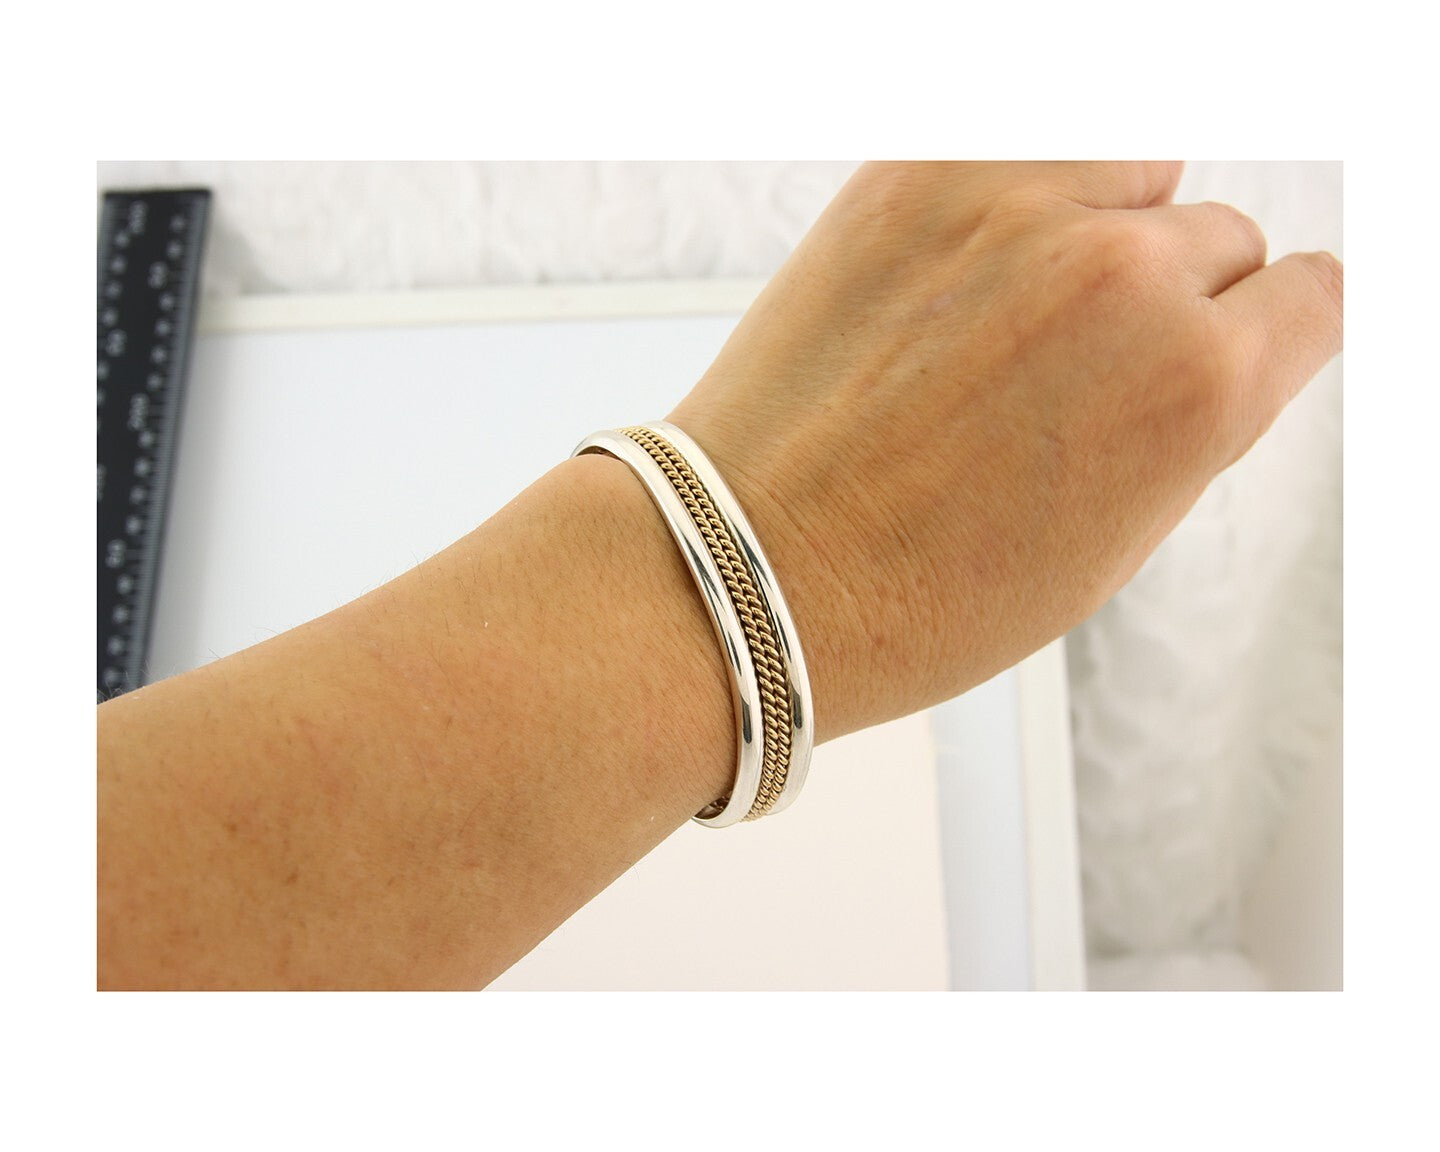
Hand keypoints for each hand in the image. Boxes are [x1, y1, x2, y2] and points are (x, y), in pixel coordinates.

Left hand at [669, 161, 1342, 738]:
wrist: (752, 570)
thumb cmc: (919, 595)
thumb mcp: (1110, 546)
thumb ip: (1189, 425)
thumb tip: (1224, 342)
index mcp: (1201, 389)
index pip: (1313, 297)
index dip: (1268, 331)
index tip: (1230, 342)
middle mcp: (1126, 279)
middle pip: (1217, 241)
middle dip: (1170, 300)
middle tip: (1076, 369)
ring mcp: (1019, 212)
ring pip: (1135, 173)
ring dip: (1102, 229)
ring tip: (1015, 315)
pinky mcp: (919, 177)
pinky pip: (1031, 144)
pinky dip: (1019, 193)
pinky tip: (964, 272)